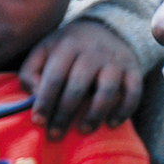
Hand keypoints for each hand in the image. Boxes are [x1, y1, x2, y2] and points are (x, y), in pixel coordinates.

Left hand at [20, 19, 143, 139]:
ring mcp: (115, 61)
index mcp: (67, 46)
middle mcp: (92, 51)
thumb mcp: (44, 51)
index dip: (45, 102)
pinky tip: (112, 124)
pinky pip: (133, 92)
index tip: (39, 122)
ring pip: (107, 91)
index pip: (54, 77)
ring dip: (94, 114)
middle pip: (78, 87)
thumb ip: (30, 72)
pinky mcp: (133, 69)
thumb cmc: (66, 49)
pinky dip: (124, 110)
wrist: (104, 28)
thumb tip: (35, 96)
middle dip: (65, 114)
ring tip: (83, 130)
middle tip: (55, 135)